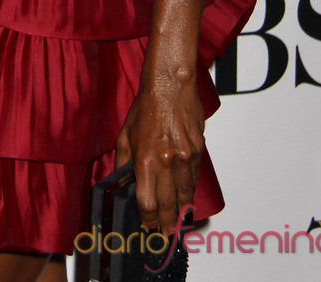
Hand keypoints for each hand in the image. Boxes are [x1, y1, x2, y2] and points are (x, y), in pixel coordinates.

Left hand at [115, 74, 204, 235]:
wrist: (170, 86)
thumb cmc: (145, 107)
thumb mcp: (125, 134)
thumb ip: (124, 161)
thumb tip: (123, 182)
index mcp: (144, 159)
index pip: (147, 202)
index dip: (148, 219)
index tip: (148, 226)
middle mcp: (165, 162)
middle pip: (168, 205)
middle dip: (166, 223)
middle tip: (166, 234)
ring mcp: (184, 158)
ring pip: (184, 195)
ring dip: (181, 212)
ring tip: (178, 224)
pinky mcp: (198, 151)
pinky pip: (193, 178)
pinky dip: (190, 191)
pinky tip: (187, 199)